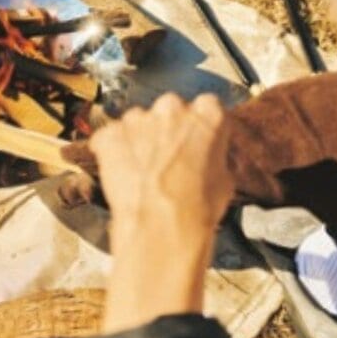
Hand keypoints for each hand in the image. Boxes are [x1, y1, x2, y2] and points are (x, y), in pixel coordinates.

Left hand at [89, 93, 233, 331]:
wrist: (161, 229)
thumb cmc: (195, 209)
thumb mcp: (225, 180)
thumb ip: (215, 155)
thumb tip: (211, 158)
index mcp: (208, 113)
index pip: (206, 107)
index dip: (199, 128)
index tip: (196, 141)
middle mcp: (172, 108)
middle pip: (170, 110)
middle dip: (169, 130)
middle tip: (170, 161)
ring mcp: (138, 119)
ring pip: (139, 123)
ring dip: (141, 141)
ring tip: (147, 173)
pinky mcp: (110, 134)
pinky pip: (111, 137)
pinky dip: (114, 152)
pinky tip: (125, 174)